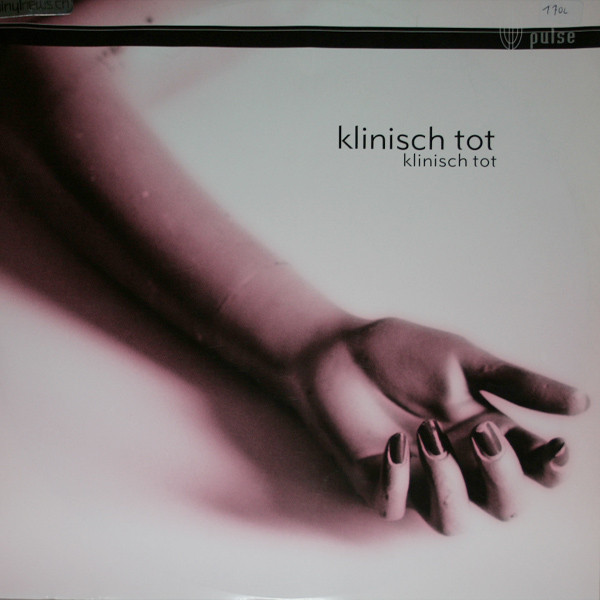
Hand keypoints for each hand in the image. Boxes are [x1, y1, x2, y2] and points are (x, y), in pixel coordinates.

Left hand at [290, 318, 588, 533]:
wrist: (339, 348)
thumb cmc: (400, 351)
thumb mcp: (462, 360)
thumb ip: (516, 383)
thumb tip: (582, 402)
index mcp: (482, 431)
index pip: (533, 469)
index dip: (551, 468)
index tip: (554, 447)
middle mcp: (456, 460)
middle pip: (502, 503)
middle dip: (501, 476)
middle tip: (481, 432)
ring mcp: (415, 474)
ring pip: (451, 519)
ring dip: (448, 483)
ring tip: (427, 432)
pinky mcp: (375, 479)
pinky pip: (393, 506)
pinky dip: (397, 481)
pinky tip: (395, 442)